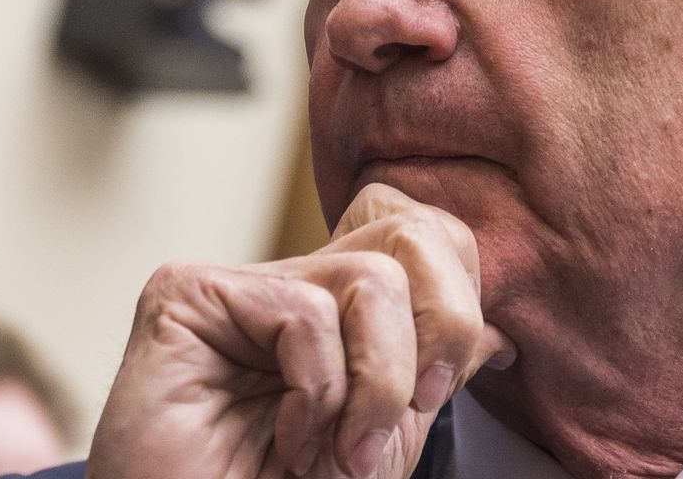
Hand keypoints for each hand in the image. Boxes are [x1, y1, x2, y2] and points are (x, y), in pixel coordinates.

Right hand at [87, 184, 515, 478]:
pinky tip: (287, 437)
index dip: (455, 305)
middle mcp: (288, 287)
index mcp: (336, 315)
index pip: (425, 240)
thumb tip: (495, 333)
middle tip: (407, 412)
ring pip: (372, 278)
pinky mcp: (187, 295)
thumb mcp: (381, 442)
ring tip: (334, 447)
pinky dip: (317, 394)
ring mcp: (237, 287)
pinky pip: (305, 314)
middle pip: (412, 234)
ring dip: (375, 387)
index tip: (438, 394)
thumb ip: (429, 379)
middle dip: (437, 331)